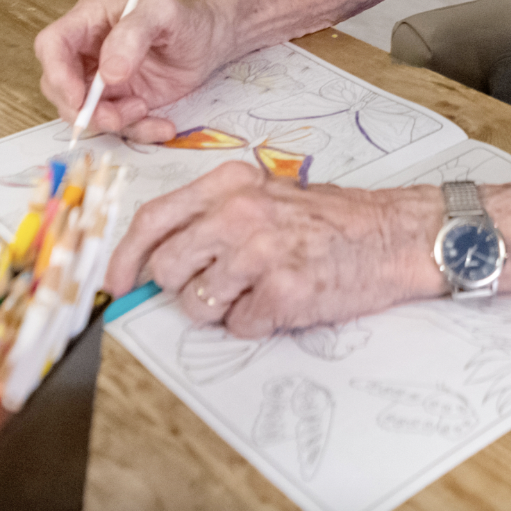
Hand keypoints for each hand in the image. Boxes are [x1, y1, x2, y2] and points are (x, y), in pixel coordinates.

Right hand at [33, 0, 227, 142]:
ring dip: (113, 122)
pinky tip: (161, 124)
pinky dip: (136, 132)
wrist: (214, 40)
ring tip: (146, 109)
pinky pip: (114, 126)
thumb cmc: (189, 17)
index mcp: (89, 19)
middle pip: (59, 86)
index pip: (52, 45)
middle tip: (118, 115)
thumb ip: (132, 34)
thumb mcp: (164, 12)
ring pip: (83, 113)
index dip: (57, 74)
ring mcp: (102, 79)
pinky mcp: (120, 101)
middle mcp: (88, 50)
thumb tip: (108, 72)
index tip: (80, 98)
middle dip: (85, 109)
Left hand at [106, 162, 445, 336]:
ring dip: (221, 309)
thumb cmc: (332, 219)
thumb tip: (157, 257)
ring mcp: (260, 252)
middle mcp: (239, 213)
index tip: (115, 281)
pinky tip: (284, 302)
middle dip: (180, 287)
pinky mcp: (283, 291)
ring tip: (258, 290)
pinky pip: (239, 326)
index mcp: (230, 184)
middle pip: (166, 267)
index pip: (153, 219)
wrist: (395, 235)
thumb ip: (213, 216)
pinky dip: (257, 323)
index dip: (125, 256)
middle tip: (215, 286)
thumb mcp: (266, 195)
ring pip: (197, 303)